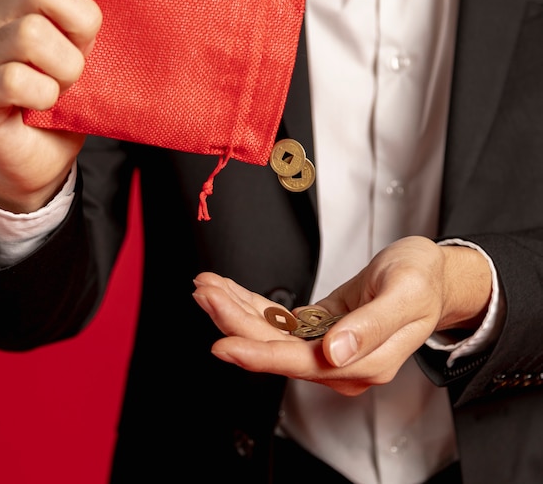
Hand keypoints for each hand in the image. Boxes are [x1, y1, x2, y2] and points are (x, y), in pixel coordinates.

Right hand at [0, 0, 101, 211]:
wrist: (47, 153)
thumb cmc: (72, 93)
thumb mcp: (86, 39)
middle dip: (82, 25)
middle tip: (85, 55)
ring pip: (31, 35)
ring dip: (68, 68)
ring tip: (68, 86)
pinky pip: (15, 80)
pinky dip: (45, 95)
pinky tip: (47, 105)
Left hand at [192, 236, 491, 395]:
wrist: (430, 274)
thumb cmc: (422, 281)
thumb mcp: (405, 296)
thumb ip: (372, 328)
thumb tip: (335, 353)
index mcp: (363, 361)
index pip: (299, 362)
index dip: (257, 354)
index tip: (221, 342)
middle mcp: (340, 360)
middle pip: (275, 348)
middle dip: (235, 321)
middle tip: (205, 292)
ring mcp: (327, 345)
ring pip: (271, 334)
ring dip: (236, 310)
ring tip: (208, 286)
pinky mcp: (319, 328)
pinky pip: (278, 321)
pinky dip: (252, 304)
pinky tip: (230, 290)